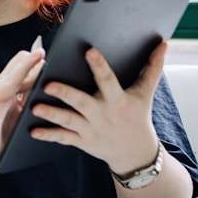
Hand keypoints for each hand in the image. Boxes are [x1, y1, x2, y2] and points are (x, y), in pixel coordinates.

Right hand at [0, 43, 44, 173]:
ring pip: (5, 83)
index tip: (49, 52)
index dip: (35, 64)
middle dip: (28, 62)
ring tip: (24, 57)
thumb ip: (28, 104)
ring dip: (15, 70)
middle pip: (16, 75)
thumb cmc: (1, 140)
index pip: (23, 75)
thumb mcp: (18, 120)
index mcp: (9, 96)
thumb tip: (49, 91)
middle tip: (41, 50)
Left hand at [30, 42, 165, 172]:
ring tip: (35, 107)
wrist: (135, 153)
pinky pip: (63, 138)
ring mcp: (91, 129)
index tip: (90, 51)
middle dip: (66, 94)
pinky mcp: (82, 141)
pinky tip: (33, 131)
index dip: (100, 66)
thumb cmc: (138, 116)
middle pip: (82, 103)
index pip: (108, 80)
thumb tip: (164, 43)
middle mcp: (103, 114)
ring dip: (52, 114)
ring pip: (69, 121)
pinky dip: (48, 135)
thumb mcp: (146, 93)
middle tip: (48, 84)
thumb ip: (153, 68)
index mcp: (117, 100)